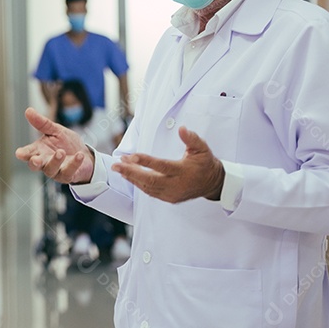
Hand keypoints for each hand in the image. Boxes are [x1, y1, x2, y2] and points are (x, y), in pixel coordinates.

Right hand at [15, 107, 93, 183]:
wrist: (85, 155)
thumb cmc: (66, 144)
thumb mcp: (55, 130)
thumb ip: (42, 123)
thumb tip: (28, 110)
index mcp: (39, 150)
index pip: (28, 152)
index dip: (23, 154)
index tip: (19, 153)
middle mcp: (45, 162)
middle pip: (35, 165)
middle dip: (34, 163)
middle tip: (36, 159)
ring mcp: (55, 170)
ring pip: (51, 169)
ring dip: (55, 161)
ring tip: (61, 152)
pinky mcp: (68, 176)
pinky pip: (69, 172)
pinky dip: (74, 163)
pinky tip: (79, 155)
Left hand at [110, 126, 224, 202]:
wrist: (212, 183)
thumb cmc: (204, 163)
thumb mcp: (202, 148)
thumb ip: (191, 138)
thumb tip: (182, 128)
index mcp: (183, 171)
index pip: (162, 166)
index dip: (145, 161)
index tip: (130, 156)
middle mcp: (176, 184)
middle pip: (149, 180)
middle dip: (130, 172)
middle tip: (116, 165)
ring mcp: (172, 194)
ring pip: (147, 187)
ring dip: (131, 177)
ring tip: (119, 168)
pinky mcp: (169, 198)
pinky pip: (150, 192)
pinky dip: (138, 184)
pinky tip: (128, 176)